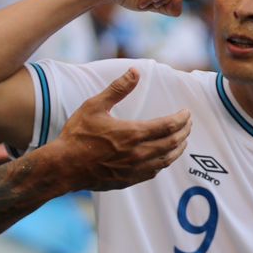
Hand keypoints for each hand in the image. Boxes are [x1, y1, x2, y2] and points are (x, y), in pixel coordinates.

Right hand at [53, 68, 190, 189]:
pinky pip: (153, 172)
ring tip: (182, 141)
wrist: (63, 166)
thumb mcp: (95, 106)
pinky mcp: (128, 180)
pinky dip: (163, 163)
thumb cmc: (77, 135)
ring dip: (178, 149)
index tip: (186, 113)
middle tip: (189, 124)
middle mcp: (138, 154)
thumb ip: (118, 89)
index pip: (168, 126)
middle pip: (172, 143)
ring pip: (166, 160)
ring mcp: (134, 169)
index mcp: (133, 134)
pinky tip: (163, 158)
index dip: (181, 119)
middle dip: (184, 132)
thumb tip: (135, 71)